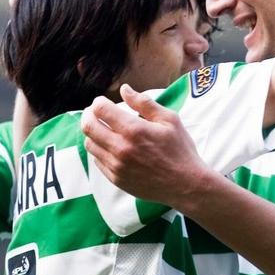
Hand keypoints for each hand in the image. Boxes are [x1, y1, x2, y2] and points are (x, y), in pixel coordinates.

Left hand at [81, 84, 209, 205]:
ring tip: (103, 129)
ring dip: (93, 133)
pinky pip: (98, 161)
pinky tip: (111, 147)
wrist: (186, 185)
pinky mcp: (116, 179)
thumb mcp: (169, 120)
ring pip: (90, 144)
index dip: (99, 102)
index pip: (100, 109)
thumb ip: (144, 103)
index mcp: (134, 130)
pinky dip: (100, 150)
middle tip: (95, 112)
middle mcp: (121, 148)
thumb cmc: (180, 149)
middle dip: (89, 114)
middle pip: (88, 126)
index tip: (103, 102)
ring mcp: (116, 166)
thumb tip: (124, 89)